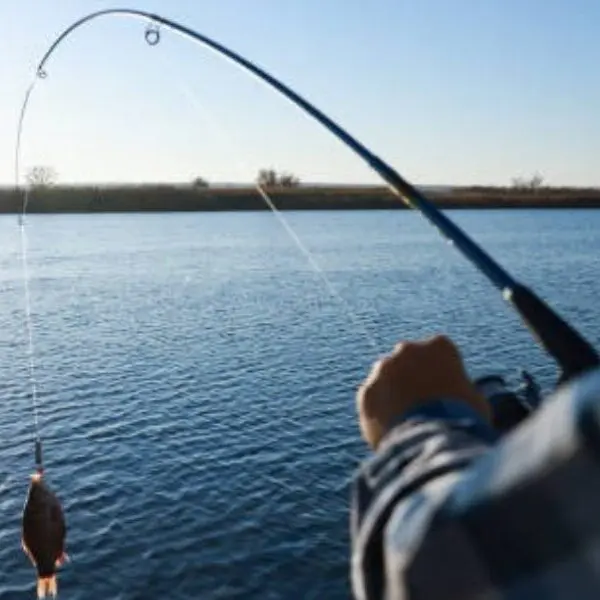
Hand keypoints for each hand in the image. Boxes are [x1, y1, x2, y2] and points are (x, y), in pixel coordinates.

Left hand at [356, 335, 490, 447]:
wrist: (433, 440)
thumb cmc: (464, 419)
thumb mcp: (475, 400)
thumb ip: (462, 389)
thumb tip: (462, 397)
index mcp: (439, 346)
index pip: (439, 354)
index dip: (442, 374)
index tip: (445, 391)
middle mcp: (407, 350)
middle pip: (408, 362)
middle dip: (412, 378)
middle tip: (422, 404)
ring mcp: (383, 370)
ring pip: (386, 380)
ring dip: (393, 395)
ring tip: (407, 420)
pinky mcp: (367, 392)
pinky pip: (373, 403)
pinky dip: (379, 415)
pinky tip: (392, 430)